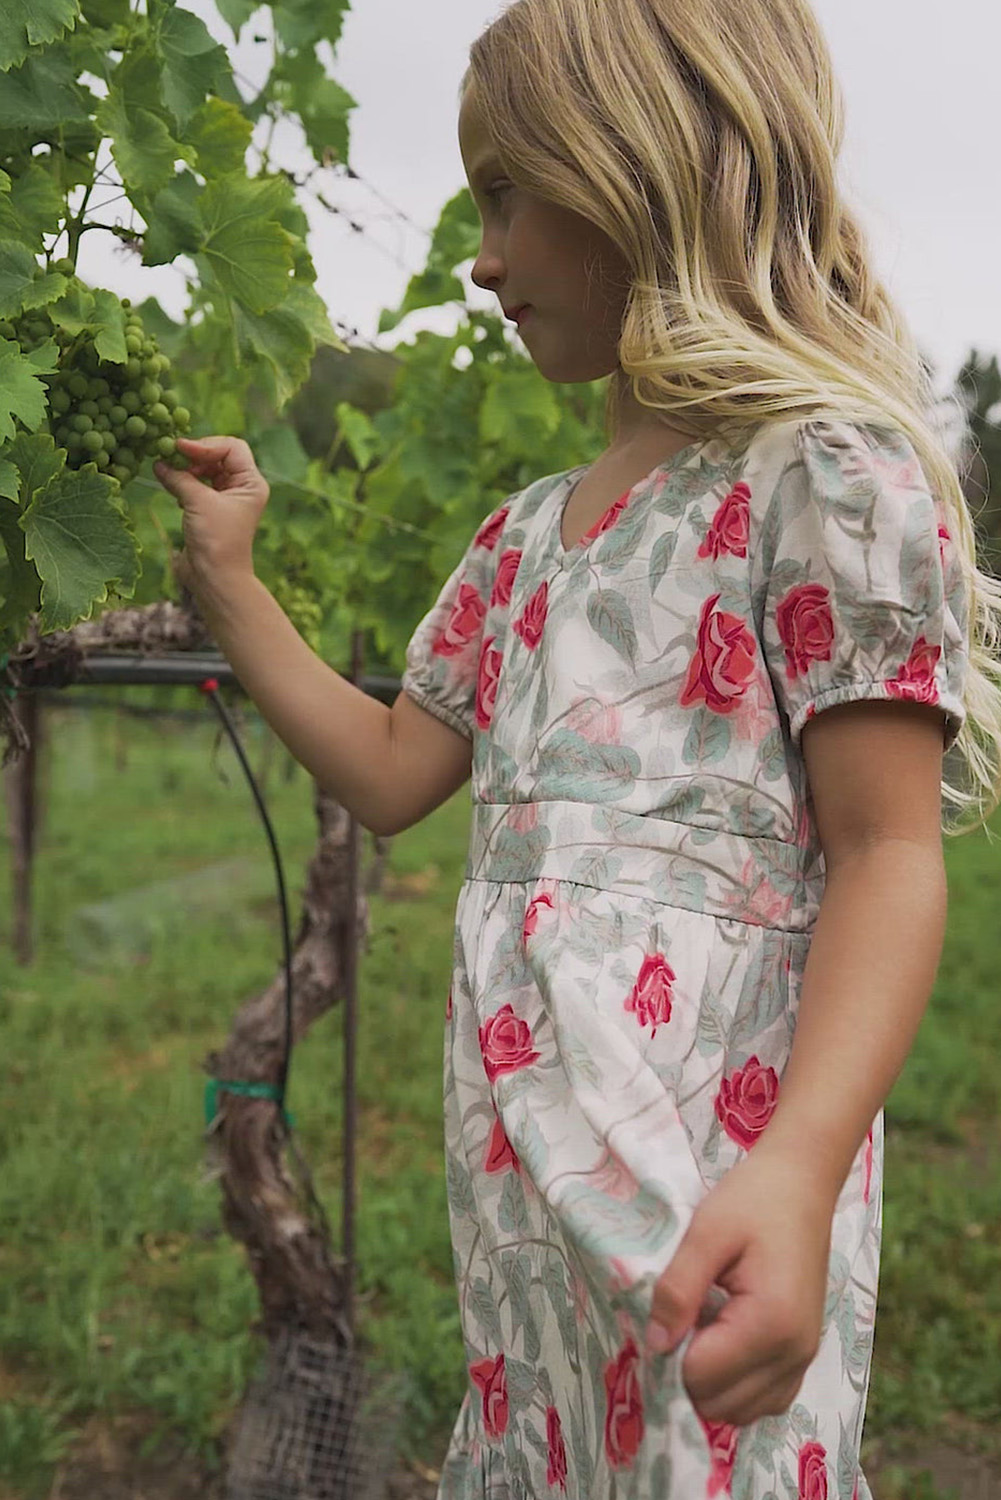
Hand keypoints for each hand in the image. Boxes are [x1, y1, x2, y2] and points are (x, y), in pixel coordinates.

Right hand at [153, 435, 268, 596]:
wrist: (215, 577)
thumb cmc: (216, 539)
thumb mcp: (198, 502)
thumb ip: (179, 477)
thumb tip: (159, 462)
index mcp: (251, 483)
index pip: (232, 447)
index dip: (205, 445)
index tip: (180, 448)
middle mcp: (242, 488)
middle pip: (218, 456)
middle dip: (195, 455)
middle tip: (171, 456)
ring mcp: (226, 499)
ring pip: (206, 470)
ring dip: (187, 468)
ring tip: (168, 471)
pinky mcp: (210, 510)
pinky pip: (197, 485)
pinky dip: (184, 482)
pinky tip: (172, 487)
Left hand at [649, 1148, 834, 1426]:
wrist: (802, 1183)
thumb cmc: (753, 1199)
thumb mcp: (705, 1233)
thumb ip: (677, 1290)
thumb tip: (655, 1345)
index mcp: (771, 1323)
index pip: (701, 1378)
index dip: (669, 1354)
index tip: (662, 1316)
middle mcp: (794, 1353)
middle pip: (720, 1404)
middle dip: (687, 1372)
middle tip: (679, 1320)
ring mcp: (804, 1358)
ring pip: (741, 1411)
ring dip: (711, 1382)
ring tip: (701, 1326)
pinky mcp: (804, 1355)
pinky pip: (765, 1399)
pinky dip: (737, 1385)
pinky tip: (723, 1340)